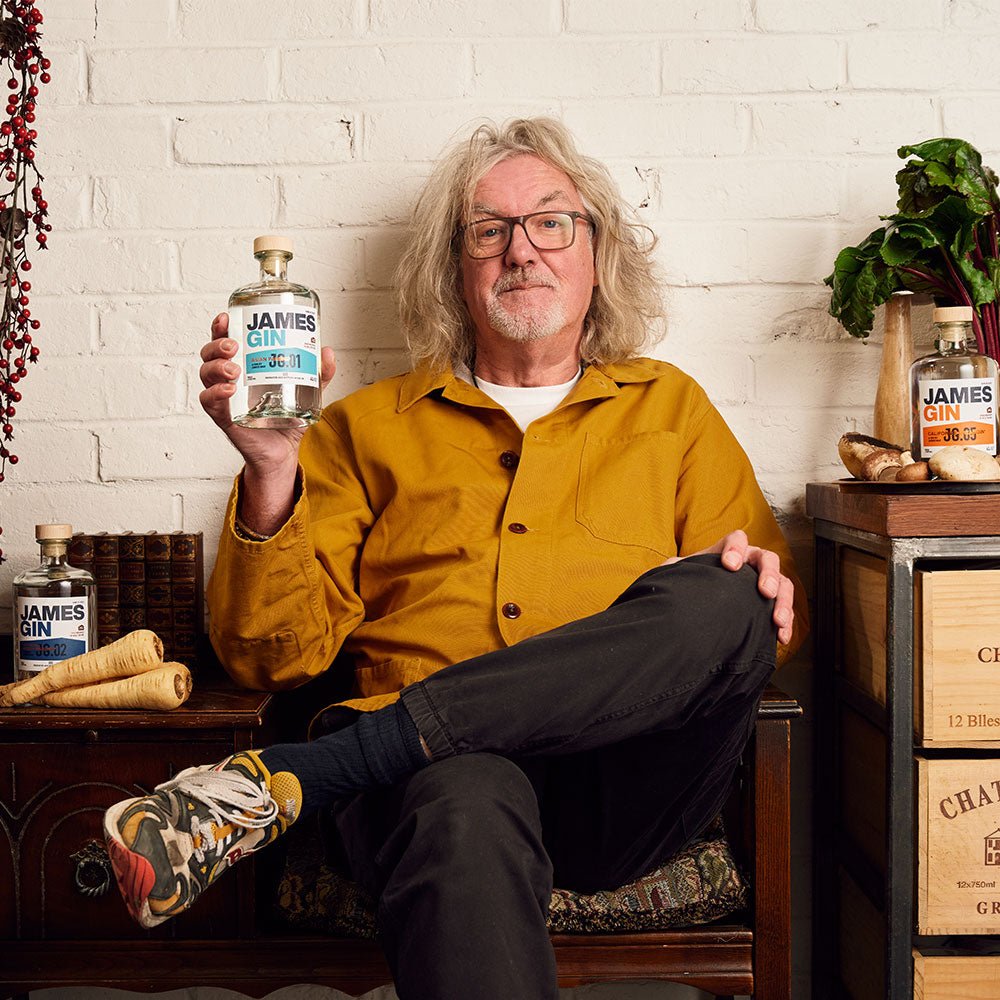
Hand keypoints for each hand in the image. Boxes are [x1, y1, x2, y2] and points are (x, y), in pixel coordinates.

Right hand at [199, 312, 336, 532]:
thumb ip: (319, 375)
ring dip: (216, 366)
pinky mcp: (224, 417)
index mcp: (244, 367)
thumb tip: (327, 351)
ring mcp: (224, 398)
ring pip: (206, 374)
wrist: (283, 453)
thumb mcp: (307, 393)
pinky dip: (215, 393)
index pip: (225, 341)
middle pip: (209, 353)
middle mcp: (228, 379)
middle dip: (217, 344)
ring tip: (234, 368)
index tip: (227, 317)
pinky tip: (229, 389)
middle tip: (234, 346)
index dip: (221, 327)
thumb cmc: (287, 418)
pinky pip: (209, 401)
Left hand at [663, 529, 794, 644]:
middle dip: (768, 574)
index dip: (735, 549)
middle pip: (767, 559)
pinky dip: (786, 624)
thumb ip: (675, 570)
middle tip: (764, 591)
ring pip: (783, 583)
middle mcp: (750, 563)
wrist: (703, 608)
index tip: (729, 565)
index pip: (737, 539)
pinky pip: (785, 609)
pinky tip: (780, 636)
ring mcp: (764, 581)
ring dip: (783, 601)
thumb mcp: (684, 576)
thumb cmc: (695, 586)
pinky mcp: (772, 603)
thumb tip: (666, 571)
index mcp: (729, 551)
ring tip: (777, 619)